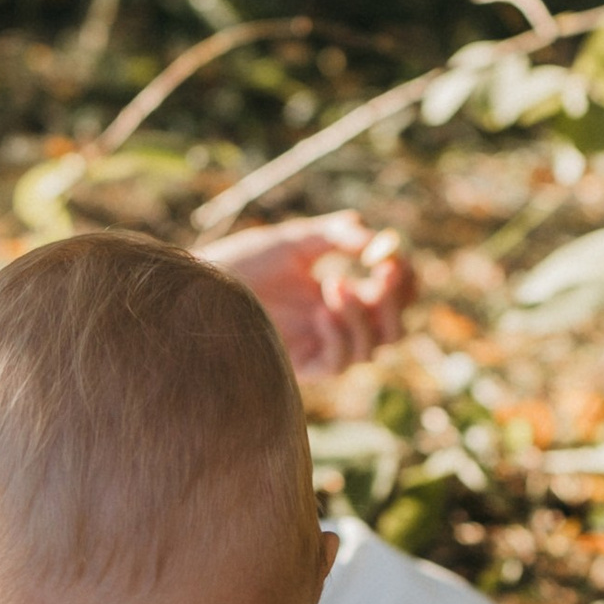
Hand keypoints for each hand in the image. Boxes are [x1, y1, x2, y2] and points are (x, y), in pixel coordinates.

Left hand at [198, 215, 411, 381]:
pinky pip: (339, 362)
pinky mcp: (300, 368)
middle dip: (395, 300)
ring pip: (373, 347)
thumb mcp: (293, 241)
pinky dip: (340, 336)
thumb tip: (374, 235)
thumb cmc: (242, 264)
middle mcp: (336, 326)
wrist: (199, 289)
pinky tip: (320, 312)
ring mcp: (320, 348)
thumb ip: (334, 234)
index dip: (404, 279)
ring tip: (334, 283)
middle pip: (393, 327)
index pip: (392, 296)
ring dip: (362, 314)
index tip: (393, 256)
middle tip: (383, 272)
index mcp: (341, 296)